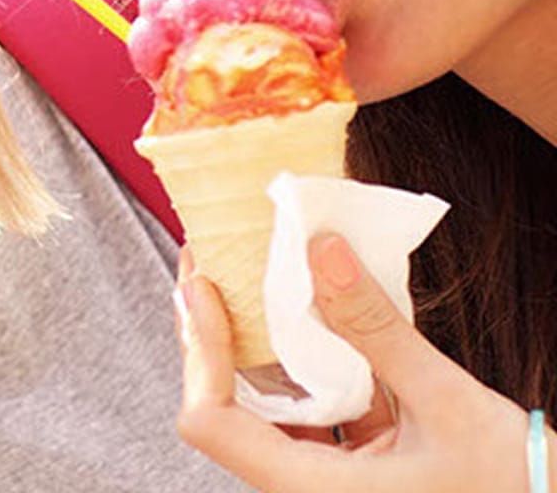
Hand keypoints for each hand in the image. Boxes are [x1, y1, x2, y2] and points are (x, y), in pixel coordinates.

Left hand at [174, 235, 549, 492]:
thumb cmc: (519, 490)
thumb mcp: (447, 404)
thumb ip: (376, 327)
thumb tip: (321, 249)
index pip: (214, 423)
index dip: (199, 351)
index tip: (200, 283)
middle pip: (229, 410)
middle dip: (214, 336)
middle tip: (208, 263)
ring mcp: (333, 487)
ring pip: (268, 410)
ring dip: (255, 346)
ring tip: (247, 277)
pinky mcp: (358, 476)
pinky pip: (311, 416)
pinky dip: (303, 366)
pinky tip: (311, 315)